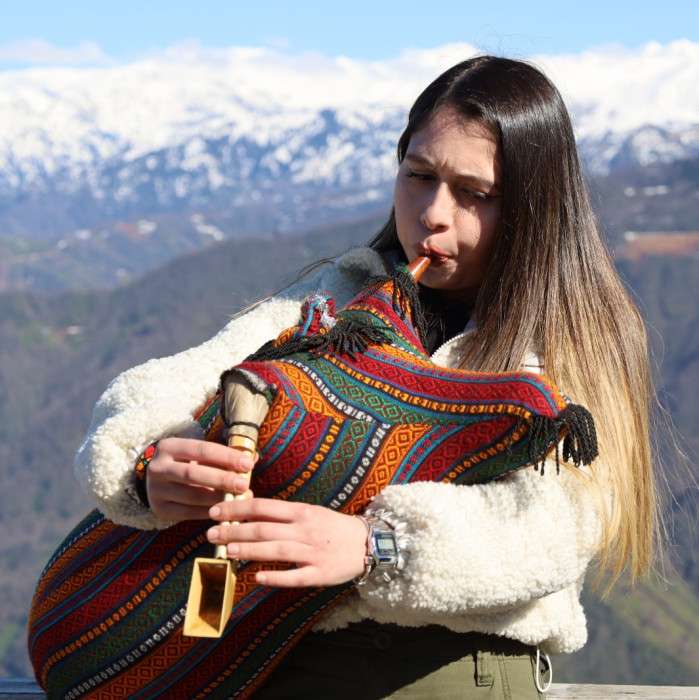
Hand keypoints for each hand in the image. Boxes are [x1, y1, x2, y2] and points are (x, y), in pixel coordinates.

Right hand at [146, 437, 255, 521]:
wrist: (154, 482)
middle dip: (222, 479)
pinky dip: (209, 511)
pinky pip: (189, 513)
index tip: (247, 464)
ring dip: (218, 498)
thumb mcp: (199, 454)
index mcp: (169, 446)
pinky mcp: (160, 509)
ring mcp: (156, 490)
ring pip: (191, 496)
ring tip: (239, 499)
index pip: (202, 450)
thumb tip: (253, 457)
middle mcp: (158, 467)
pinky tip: (226, 510)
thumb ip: (223, 455)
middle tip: (244, 484)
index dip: (226, 457)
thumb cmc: (187, 463)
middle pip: (193, 474)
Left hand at [206, 497, 367, 586]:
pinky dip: (277, 577)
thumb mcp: (309, 512)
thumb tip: (249, 512)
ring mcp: (313, 553)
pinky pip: (296, 576)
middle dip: (235, 531)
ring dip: (249, 551)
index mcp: (302, 512)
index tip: (216, 511)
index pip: (263, 507)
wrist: (368, 543)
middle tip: (211, 533)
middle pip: (265, 529)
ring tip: (227, 550)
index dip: (237, 509)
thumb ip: (283, 514)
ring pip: (276, 550)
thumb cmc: (332, 526)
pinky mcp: (320, 574)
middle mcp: (305, 530)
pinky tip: (258, 578)